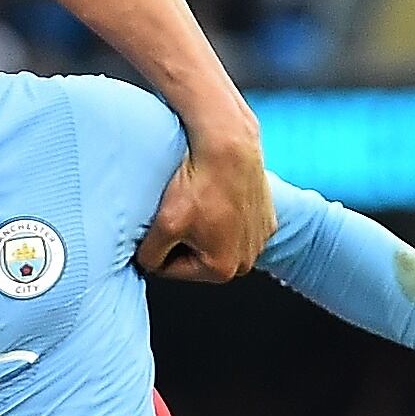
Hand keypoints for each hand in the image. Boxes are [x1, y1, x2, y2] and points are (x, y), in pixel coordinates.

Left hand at [139, 116, 272, 281]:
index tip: (157, 226)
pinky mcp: (266, 218)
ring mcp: (259, 239)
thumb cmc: (201, 184)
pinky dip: (223, 213)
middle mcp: (247, 260)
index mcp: (223, 269)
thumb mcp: (164, 225)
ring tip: (196, 202)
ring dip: (203, 226)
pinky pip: (235, 224)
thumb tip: (148, 263)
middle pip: (197, 257)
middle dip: (183, 238)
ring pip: (215, 240)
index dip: (158, 248)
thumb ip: (150, 254)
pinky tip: (215, 196)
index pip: (172, 269)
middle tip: (179, 211)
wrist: (230, 146)